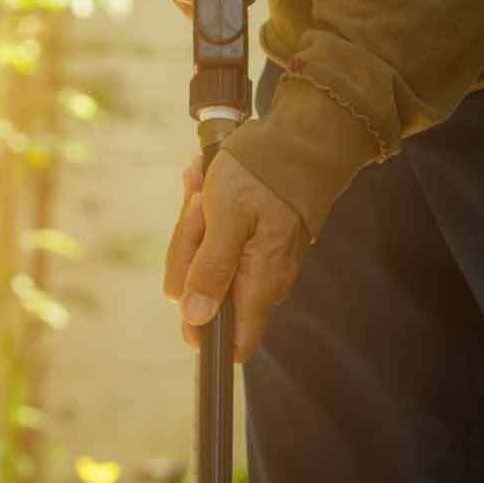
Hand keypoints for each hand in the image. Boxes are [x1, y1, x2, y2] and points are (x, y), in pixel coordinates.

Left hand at [166, 150, 303, 361]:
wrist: (297, 140)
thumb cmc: (261, 174)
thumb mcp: (226, 217)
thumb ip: (211, 269)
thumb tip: (195, 317)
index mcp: (258, 283)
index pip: (234, 343)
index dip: (201, 330)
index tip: (186, 289)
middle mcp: (262, 282)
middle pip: (205, 296)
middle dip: (188, 251)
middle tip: (197, 208)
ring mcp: (257, 264)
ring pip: (205, 264)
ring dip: (194, 227)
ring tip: (201, 189)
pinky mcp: (252, 245)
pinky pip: (216, 243)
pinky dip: (206, 218)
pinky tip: (205, 191)